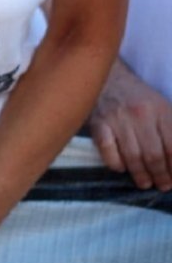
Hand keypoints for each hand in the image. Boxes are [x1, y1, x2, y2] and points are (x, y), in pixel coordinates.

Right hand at [88, 59, 171, 191]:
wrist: (108, 77)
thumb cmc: (138, 97)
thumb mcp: (162, 107)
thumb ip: (171, 130)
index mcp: (160, 110)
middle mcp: (140, 114)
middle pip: (153, 155)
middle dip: (160, 176)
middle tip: (162, 185)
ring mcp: (118, 119)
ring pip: (132, 157)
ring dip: (140, 175)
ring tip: (145, 183)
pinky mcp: (98, 124)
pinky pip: (108, 152)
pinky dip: (116, 164)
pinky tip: (121, 168)